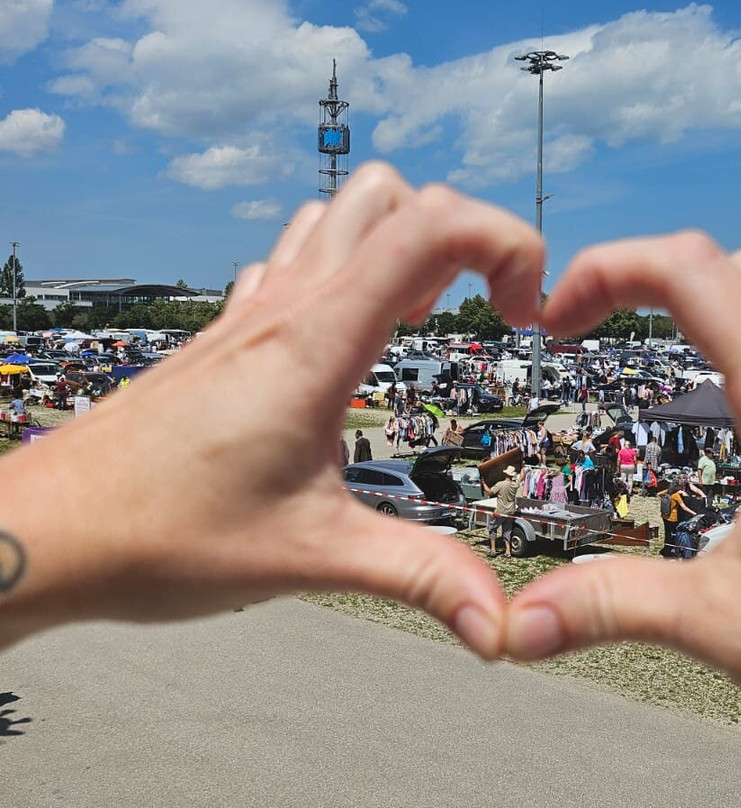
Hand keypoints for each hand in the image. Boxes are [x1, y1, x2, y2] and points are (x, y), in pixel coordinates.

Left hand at [1, 163, 543, 659]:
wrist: (49, 529)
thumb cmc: (158, 533)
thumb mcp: (310, 556)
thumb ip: (418, 577)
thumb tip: (499, 622)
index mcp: (318, 341)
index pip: (434, 226)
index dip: (507, 243)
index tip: (526, 314)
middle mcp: (286, 305)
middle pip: (393, 195)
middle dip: (464, 235)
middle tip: (485, 311)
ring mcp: (252, 312)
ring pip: (341, 212)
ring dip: (402, 241)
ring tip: (428, 317)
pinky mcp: (231, 333)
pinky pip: (297, 255)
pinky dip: (347, 264)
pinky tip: (354, 331)